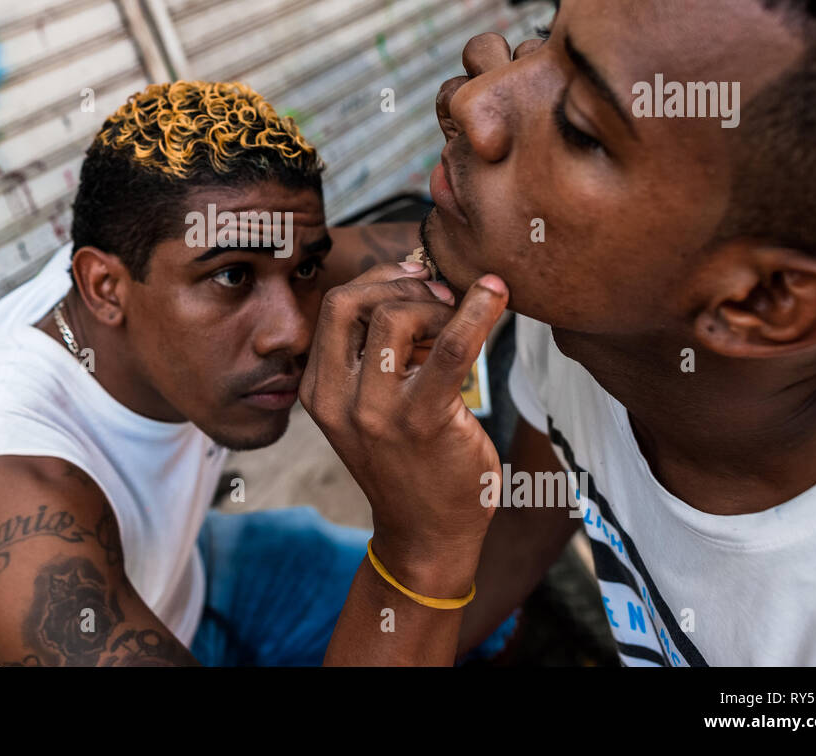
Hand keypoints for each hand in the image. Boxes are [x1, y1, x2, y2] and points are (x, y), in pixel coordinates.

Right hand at [299, 261, 508, 594]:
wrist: (426, 534)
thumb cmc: (408, 462)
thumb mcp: (369, 407)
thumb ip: (378, 355)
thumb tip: (421, 286)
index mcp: (319, 390)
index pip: (334, 306)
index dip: (378, 280)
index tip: (417, 282)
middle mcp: (337, 399)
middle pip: (353, 302)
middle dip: (401, 285)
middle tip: (442, 296)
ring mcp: (375, 411)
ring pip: (395, 316)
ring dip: (436, 305)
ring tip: (462, 321)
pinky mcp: (422, 420)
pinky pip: (450, 348)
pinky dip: (477, 313)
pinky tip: (496, 298)